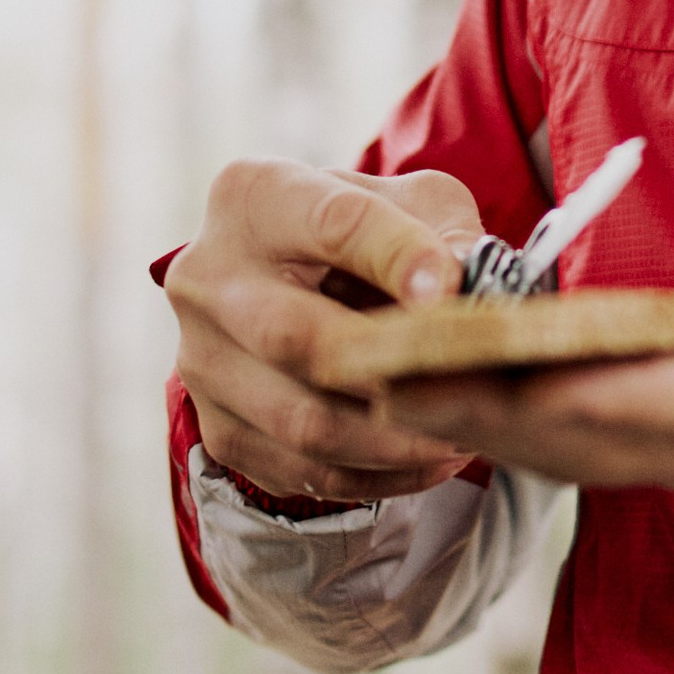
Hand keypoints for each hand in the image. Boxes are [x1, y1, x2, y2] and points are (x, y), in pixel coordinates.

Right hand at [167, 160, 487, 505]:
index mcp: (254, 197)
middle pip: (298, 339)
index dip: (400, 259)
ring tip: (466, 431)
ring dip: (398, 440)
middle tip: (473, 388)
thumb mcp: (414, 204)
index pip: (332, 225)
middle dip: (395, 372)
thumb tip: (467, 290)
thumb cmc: (370, 233)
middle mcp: (208, 278)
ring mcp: (201, 361)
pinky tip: (433, 457)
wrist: (303, 279)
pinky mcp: (218, 428)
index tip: (452, 293)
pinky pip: (302, 473)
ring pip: (302, 424)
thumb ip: (444, 234)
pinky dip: (378, 476)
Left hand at [391, 216, 673, 548]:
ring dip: (465, 419)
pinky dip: (502, 423)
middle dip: (469, 405)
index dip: (562, 387)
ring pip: (560, 448)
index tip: (471, 364)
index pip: (660, 397)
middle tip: (357, 364)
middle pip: (575, 433)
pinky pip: (576, 447)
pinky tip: (438, 394)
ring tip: (362, 375)